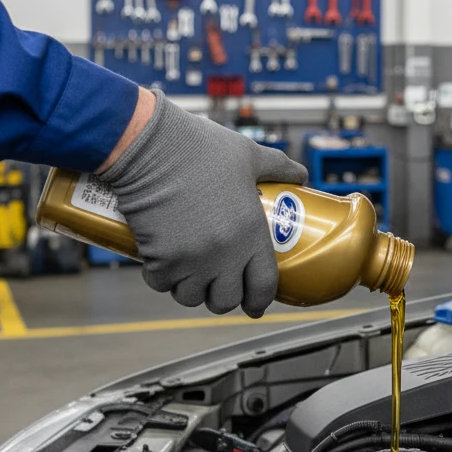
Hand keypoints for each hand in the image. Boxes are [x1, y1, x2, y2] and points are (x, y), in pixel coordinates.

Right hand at [100, 92, 307, 315]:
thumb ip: (278, 166)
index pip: (264, 286)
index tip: (255, 305)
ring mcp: (191, 259)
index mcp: (251, 232)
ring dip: (190, 289)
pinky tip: (163, 264)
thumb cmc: (199, 147)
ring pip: (191, 297)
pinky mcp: (159, 258)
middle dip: (222, 297)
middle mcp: (224, 253)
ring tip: (189, 274)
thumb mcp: (248, 154)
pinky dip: (160, 278)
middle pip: (226, 301)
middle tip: (217, 285)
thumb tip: (301, 175)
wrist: (150, 145)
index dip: (260, 301)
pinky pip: (160, 283)